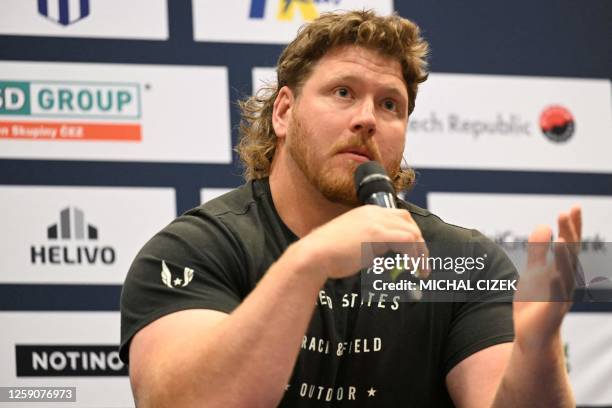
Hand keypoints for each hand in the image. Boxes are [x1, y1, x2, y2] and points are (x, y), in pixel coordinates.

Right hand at [297, 205, 428, 279]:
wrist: (314, 254)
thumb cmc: (328, 253)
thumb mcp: (354, 241)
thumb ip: (371, 243)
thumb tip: (386, 253)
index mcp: (368, 211)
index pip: (399, 217)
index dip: (410, 234)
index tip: (414, 253)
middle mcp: (374, 212)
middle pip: (409, 222)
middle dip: (419, 243)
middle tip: (421, 263)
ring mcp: (375, 221)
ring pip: (411, 232)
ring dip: (420, 252)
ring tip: (420, 270)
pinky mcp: (376, 234)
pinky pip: (406, 240)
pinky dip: (414, 255)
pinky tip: (412, 267)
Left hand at [513, 205, 581, 349]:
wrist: (532, 335)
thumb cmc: (535, 303)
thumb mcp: (533, 271)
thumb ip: (538, 250)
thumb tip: (544, 225)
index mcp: (562, 271)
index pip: (570, 245)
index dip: (572, 227)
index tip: (573, 207)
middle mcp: (566, 282)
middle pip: (571, 256)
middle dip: (570, 235)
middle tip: (565, 213)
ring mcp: (560, 297)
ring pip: (565, 275)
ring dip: (564, 258)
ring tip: (562, 240)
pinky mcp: (550, 312)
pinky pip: (554, 298)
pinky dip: (555, 286)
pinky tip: (554, 275)